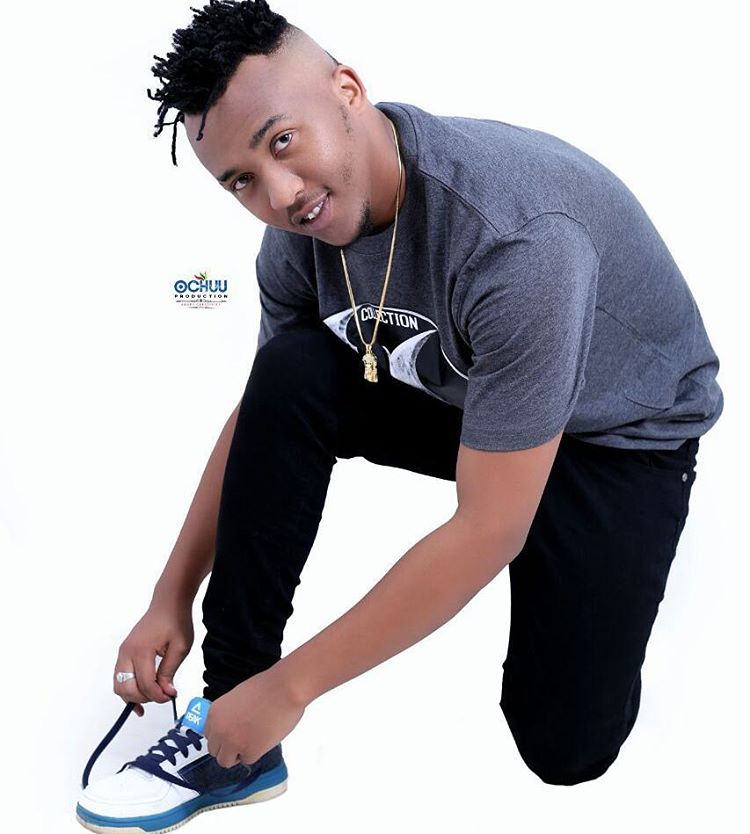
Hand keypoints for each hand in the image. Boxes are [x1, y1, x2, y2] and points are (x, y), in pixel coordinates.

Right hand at [113, 599, 193, 715]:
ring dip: (134, 696)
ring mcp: (123, 652)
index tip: (171, 696)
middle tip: (163, 695)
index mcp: (141, 650)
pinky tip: (139, 698)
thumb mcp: (180, 647)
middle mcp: (127, 652)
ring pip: (119, 685)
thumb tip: (166, 692)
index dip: (158, 695)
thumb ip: (169, 672)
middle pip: (126, 688)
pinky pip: (120, 677)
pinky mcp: (125, 653)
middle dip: (145, 697)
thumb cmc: (175, 621)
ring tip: (153, 696)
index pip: (145, 684)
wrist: (168, 604)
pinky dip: (128, 689)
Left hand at [204, 665, 306, 766]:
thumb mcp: (237, 698)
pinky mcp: (249, 752)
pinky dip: (256, 752)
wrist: (284, 689)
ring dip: (238, 754)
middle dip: (228, 747)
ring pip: (226, 761)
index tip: (230, 734)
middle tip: (243, 738)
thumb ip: (227, 714)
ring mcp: (233, 743)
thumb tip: (228, 727)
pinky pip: (248, 759)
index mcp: (214, 713)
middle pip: (215, 751)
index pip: (209, 735)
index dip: (221, 735)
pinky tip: (264, 737)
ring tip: (252, 740)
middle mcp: (220, 730)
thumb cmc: (267, 688)